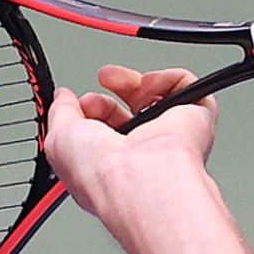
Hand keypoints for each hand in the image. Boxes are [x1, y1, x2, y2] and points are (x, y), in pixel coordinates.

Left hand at [44, 66, 218, 223]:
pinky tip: (151, 83)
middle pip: (129, 110)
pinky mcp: (195, 122)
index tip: (82, 100)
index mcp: (106, 163)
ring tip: (122, 80)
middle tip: (102, 81)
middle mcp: (139, 152)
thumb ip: (60, 112)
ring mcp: (168, 137)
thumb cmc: (98, 173)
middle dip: (113, 90)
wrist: (137, 176)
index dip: (90, 109)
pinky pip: (187, 88)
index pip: (102, 130)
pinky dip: (168, 78)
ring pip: (156, 96)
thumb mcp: (58, 138)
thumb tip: (63, 96)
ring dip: (135, 80)